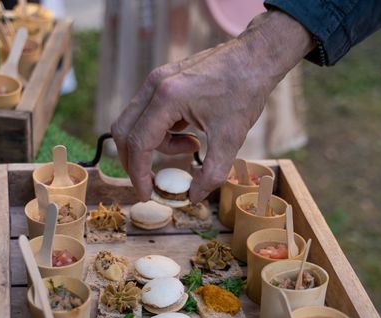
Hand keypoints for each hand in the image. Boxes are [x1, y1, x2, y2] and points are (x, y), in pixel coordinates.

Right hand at [112, 10, 313, 202]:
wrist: (255, 58)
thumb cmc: (244, 92)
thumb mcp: (230, 139)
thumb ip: (211, 173)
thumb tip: (193, 197)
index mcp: (168, 98)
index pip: (138, 143)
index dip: (139, 174)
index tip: (148, 194)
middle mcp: (155, 85)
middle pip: (124, 132)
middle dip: (135, 162)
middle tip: (153, 181)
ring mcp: (157, 80)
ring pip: (136, 122)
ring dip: (155, 145)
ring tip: (192, 146)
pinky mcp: (163, 80)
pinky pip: (148, 112)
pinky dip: (161, 131)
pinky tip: (190, 132)